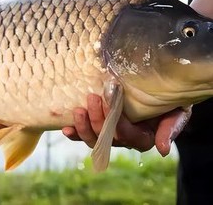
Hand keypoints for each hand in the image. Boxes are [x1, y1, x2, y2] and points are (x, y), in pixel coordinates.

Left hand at [62, 94, 190, 155]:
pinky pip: (85, 135)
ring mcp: (110, 135)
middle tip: (92, 97)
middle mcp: (124, 139)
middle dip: (97, 118)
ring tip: (78, 110)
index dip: (116, 118)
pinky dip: (75, 133)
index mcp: (142, 137)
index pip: (126, 134)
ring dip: (83, 126)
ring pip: (93, 139)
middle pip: (106, 137)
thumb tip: (163, 150)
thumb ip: (170, 128)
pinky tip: (66, 128)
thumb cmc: (168, 101)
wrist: (159, 93)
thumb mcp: (176, 111)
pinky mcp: (99, 128)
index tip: (110, 95)